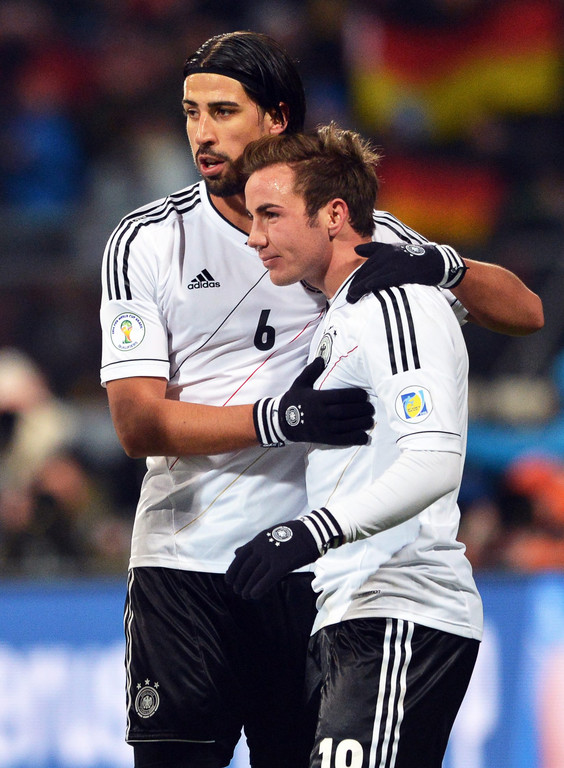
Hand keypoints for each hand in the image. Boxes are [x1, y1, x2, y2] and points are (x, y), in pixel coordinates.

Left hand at [226, 509, 343, 599]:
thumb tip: (236, 552)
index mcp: (258, 540)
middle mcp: (262, 548)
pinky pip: (267, 580)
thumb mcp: (269, 534)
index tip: (229, 581)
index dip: (232, 571)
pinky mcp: (283, 564)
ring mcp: (272, 556)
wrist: (312, 531)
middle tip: (237, 591)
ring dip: (247, 588)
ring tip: (245, 595)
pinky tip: (254, 596)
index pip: (239, 558)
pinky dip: (258, 589)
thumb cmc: (291, 534)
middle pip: (245, 569)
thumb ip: (253, 545)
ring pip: (254, 576)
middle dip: (239, 582)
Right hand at [253, 357, 373, 446]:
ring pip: (346, 425)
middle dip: (362, 409)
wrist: (282, 422)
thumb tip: (321, 358)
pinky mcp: (324, 439)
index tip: (364, 394)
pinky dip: (355, 438)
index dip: (355, 395)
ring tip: (370, 419)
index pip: (341, 396)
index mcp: (317, 398)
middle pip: (346, 411)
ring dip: (361, 423)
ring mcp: (323, 427)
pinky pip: (342, 439)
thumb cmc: (293, 400)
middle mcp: (321, 413)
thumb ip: (311, 371)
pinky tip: (365, 436)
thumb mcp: (300, 383)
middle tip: (371, 407)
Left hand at [347, 242, 466, 303]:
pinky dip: (370, 286)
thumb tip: (356, 250)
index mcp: (385, 250)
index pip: (366, 266)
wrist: (437, 262)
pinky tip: (363, 292)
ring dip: (359, 288)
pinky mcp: (401, 272)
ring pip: (371, 276)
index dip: (357, 278)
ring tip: (351, 299)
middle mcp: (387, 255)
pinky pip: (381, 280)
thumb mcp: (396, 250)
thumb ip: (375, 249)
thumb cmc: (415, 258)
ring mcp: (394, 263)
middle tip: (348, 297)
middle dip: (355, 285)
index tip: (350, 289)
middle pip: (366, 272)